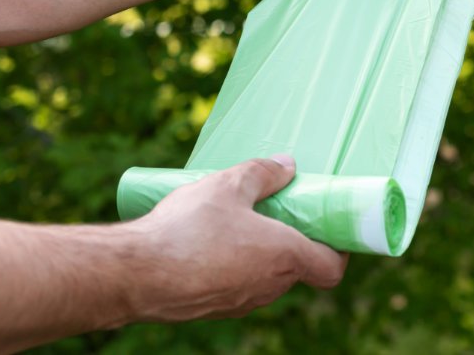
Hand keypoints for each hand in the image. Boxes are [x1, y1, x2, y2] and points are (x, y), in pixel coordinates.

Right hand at [123, 155, 347, 320]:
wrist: (135, 274)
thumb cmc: (187, 229)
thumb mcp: (228, 185)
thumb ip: (262, 173)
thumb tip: (287, 165)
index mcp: (283, 257)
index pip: (332, 268)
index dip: (339, 249)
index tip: (330, 227)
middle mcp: (268, 287)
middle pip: (298, 268)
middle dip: (293, 240)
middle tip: (277, 210)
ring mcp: (241, 302)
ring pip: (266, 277)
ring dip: (262, 252)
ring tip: (238, 220)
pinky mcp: (215, 309)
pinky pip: (238, 285)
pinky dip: (236, 265)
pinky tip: (210, 241)